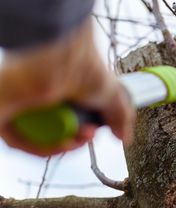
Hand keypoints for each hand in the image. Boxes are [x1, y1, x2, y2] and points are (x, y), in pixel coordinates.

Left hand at [0, 19, 133, 155]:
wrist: (61, 53)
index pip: (67, 124)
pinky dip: (44, 148)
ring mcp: (19, 107)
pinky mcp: (2, 112)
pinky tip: (63, 143)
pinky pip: (19, 141)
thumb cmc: (82, 64)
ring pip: (37, 140)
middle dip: (75, 141)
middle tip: (89, 134)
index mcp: (58, 94)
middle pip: (53, 134)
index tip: (94, 131)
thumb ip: (121, 117)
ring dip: (63, 146)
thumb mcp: (111, 95)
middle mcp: (37, 100)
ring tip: (78, 138)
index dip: (81, 134)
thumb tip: (124, 138)